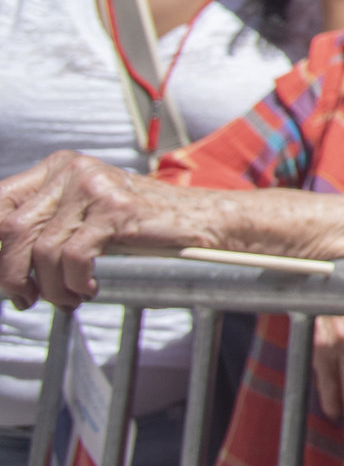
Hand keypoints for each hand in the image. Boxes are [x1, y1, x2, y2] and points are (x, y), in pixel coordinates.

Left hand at [0, 153, 210, 307]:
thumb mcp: (83, 214)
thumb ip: (43, 226)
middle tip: (24, 298)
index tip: (3, 277)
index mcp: (57, 167)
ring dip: (50, 287)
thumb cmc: (140, 224)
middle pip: (11, 229)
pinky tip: (89, 288)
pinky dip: (75, 283)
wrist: (201, 219)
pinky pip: (73, 257)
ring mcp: (94, 186)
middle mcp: (71, 170)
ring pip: (43, 250)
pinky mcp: (115, 209)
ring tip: (68, 298)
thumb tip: (2, 261)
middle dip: (11, 275)